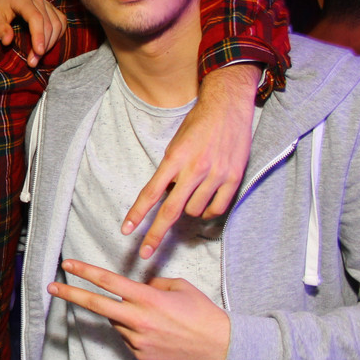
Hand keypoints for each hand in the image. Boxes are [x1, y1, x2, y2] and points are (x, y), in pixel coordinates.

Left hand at [0, 0, 66, 66]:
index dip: (39, 36)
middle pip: (48, 23)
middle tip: (33, 62)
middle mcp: (37, 0)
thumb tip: (8, 42)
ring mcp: (45, 3)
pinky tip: (48, 45)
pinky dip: (58, 35)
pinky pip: (60, 21)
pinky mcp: (49, 8)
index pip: (36, 18)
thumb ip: (0, 29)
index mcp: (22, 0)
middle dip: (44, 45)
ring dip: (51, 42)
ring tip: (39, 57)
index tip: (38, 53)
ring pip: (57, 23)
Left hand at [50, 259, 229, 359]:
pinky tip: (156, 331)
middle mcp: (138, 319)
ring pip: (117, 322)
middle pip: (97, 305)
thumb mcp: (178, 287)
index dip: (86, 272)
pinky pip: (128, 338)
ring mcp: (138, 340)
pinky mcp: (141, 355)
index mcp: (147, 298)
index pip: (108, 282)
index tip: (68, 265)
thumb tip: (137, 287)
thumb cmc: (202, 312)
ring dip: (123, 315)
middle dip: (71, 294)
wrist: (220, 345)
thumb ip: (151, 285)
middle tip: (52, 287)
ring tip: (153, 317)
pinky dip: (135, 331)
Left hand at [123, 63, 259, 257]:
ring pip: (195, 211)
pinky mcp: (234, 179)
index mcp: (176, 158)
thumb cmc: (198, 124)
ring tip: (192, 190)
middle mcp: (196, 169)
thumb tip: (163, 196)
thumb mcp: (176, 143)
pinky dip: (209, 209)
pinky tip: (207, 199)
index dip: (138, 214)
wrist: (228, 106)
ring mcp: (216, 175)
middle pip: (171, 211)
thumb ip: (170, 171)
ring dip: (188, 209)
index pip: (152, 192)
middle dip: (156, 235)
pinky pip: (216, 208)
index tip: (126, 230)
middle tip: (144, 253)